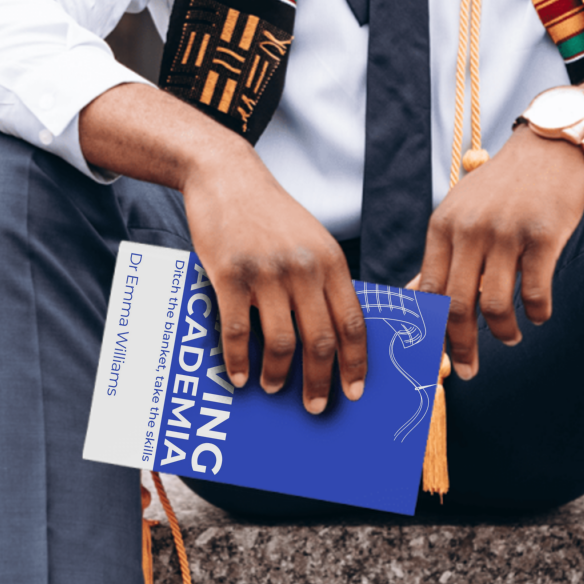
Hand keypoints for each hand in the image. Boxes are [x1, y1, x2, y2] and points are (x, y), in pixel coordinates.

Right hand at [78, 81, 367, 413]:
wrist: (226, 177)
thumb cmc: (269, 214)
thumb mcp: (310, 240)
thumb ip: (322, 281)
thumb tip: (330, 335)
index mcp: (331, 262)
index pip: (353, 322)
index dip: (356, 362)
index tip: (356, 391)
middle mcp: (304, 269)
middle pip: (321, 340)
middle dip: (321, 381)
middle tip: (317, 406)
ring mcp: (267, 273)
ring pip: (282, 341)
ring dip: (280, 374)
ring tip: (276, 389)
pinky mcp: (231, 275)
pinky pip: (238, 331)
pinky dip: (239, 361)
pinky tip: (239, 376)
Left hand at [417, 62, 583, 377]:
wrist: (550, 146)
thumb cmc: (503, 187)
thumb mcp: (461, 212)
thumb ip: (441, 256)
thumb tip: (416, 299)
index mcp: (443, 225)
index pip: (428, 290)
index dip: (430, 330)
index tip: (435, 357)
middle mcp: (470, 229)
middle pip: (457, 305)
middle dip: (461, 346)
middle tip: (469, 369)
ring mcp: (506, 232)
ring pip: (496, 305)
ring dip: (504, 333)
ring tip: (511, 337)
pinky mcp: (543, 236)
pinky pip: (535, 292)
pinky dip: (538, 313)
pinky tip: (539, 314)